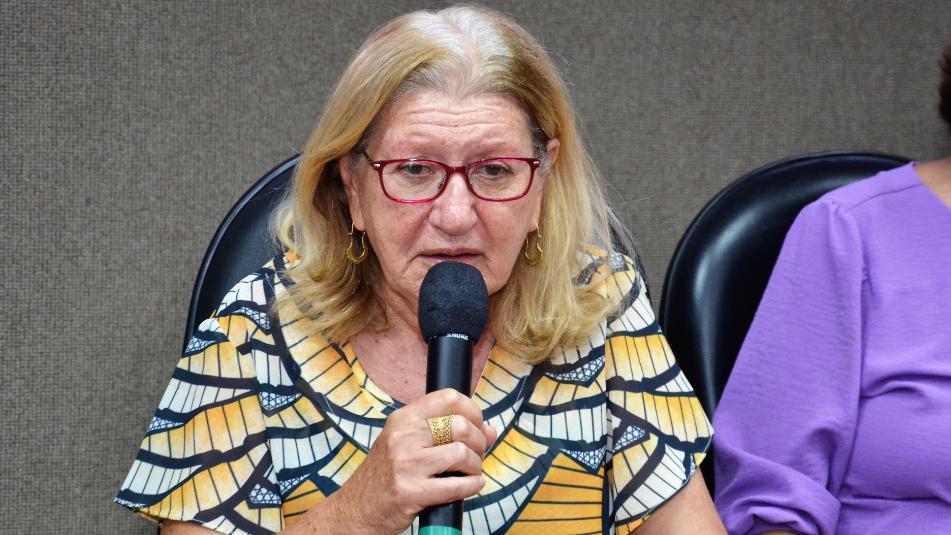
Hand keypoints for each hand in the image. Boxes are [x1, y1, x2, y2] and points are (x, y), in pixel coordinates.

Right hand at [317, 389, 497, 533]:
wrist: (356, 510)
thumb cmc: (385, 475)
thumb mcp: (407, 444)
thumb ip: (445, 434)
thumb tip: (490, 430)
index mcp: (403, 419)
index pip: (449, 398)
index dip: (473, 411)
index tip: (478, 426)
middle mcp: (403, 437)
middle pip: (461, 425)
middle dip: (479, 442)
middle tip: (476, 455)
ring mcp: (406, 464)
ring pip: (461, 453)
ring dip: (475, 466)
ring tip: (470, 472)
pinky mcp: (411, 492)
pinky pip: (456, 485)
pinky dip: (472, 486)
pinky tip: (470, 486)